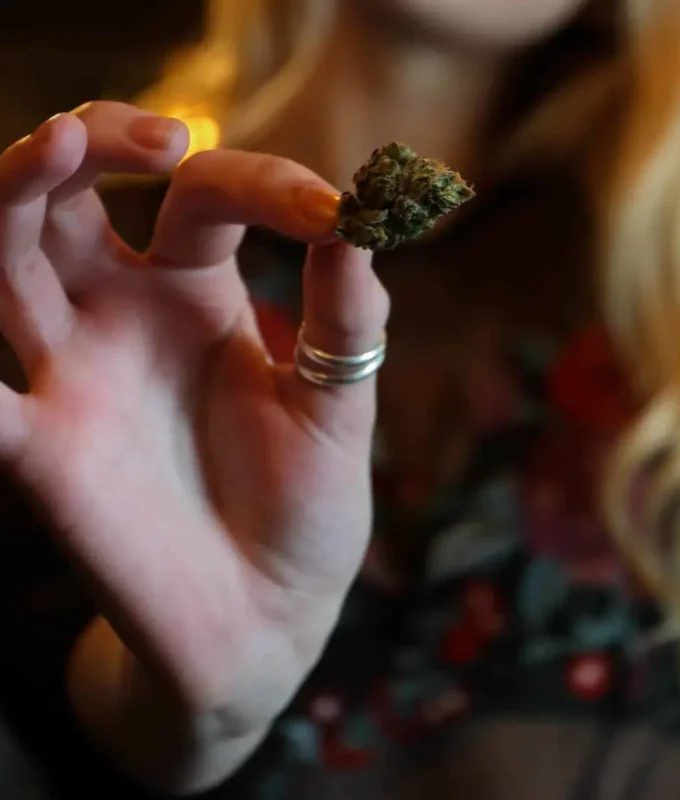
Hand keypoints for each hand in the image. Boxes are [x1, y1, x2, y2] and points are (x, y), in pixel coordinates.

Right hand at [0, 103, 387, 788]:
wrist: (265, 618)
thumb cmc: (304, 510)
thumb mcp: (338, 407)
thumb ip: (346, 320)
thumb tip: (363, 222)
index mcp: (197, 299)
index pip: (204, 196)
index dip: (262, 182)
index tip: (332, 211)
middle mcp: (120, 321)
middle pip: (68, 198)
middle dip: (94, 139)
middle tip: (161, 137)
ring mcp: (73, 380)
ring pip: (5, 260)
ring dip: (13, 192)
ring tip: (59, 145)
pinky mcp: (41, 453)